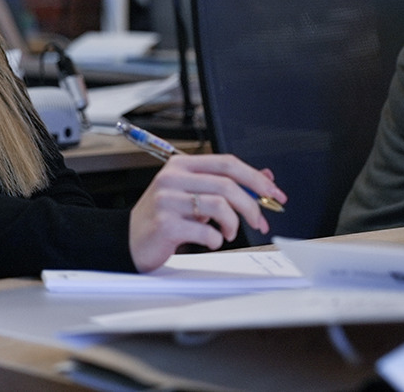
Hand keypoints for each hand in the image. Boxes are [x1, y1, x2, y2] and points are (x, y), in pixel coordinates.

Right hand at [128, 154, 286, 272]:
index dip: (255, 178)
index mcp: (180, 166)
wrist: (129, 239)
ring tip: (228, 233)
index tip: (274, 194)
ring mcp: (167, 200)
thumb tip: (265, 177)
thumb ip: (224, 184)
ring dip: (233, 224)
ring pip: (220, 205)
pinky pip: (206, 231)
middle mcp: (172, 178)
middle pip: (227, 184)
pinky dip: (216, 239)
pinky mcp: (166, 224)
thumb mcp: (192, 194)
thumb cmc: (163, 217)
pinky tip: (209, 240)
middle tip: (259, 221)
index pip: (226, 163)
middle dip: (252, 205)